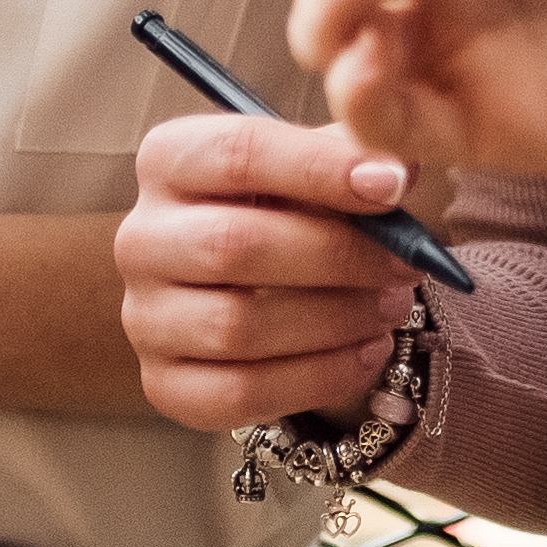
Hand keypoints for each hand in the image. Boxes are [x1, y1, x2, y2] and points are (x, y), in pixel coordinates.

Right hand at [118, 112, 436, 434]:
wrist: (255, 288)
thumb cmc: (290, 210)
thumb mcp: (315, 165)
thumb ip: (353, 156)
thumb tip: (398, 169)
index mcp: (170, 159)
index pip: (237, 153)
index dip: (320, 169)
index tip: (392, 186)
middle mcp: (141, 238)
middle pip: (234, 246)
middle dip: (338, 257)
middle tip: (405, 264)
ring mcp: (145, 317)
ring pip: (237, 327)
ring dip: (335, 321)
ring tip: (393, 307)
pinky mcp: (164, 384)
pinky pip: (240, 393)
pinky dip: (318, 378)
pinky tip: (367, 353)